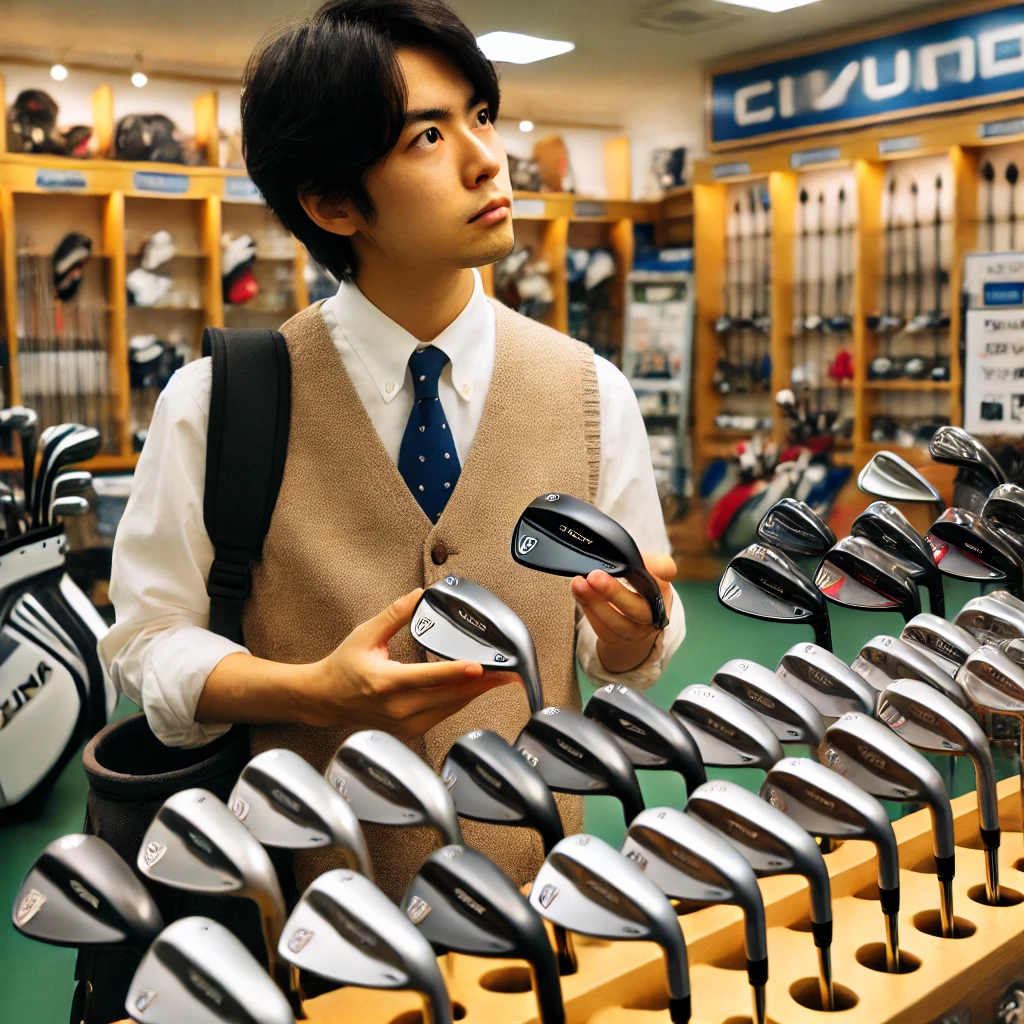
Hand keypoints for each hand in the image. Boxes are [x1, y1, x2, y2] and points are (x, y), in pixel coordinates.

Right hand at [309, 588, 513, 735]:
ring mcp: (404, 722)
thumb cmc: (344, 667)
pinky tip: (474, 689)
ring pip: (449, 708)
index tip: (480, 666)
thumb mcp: (365, 634)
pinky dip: (460, 701)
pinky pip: (443, 715)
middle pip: (448, 696)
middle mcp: (397, 707)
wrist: (326, 698)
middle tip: (506, 671)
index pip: (428, 677)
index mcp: (385, 682)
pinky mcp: (409, 728)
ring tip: (499, 678)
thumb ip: (394, 614)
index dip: (456, 672)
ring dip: (475, 693)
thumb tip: (419, 595)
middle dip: (480, 683)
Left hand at [571, 552, 675, 673]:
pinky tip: (579, 596)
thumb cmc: (637, 585)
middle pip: (638, 608)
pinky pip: (603, 630)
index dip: (657, 567)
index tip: (642, 561)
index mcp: (662, 585)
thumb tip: (629, 554)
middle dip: (614, 592)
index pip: (665, 572)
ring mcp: (637, 630)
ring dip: (595, 603)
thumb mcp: (642, 567)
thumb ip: (642, 559)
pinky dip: (590, 612)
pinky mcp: (617, 639)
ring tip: (578, 584)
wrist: (633, 616)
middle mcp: (655, 612)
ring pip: (618, 623)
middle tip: (594, 576)